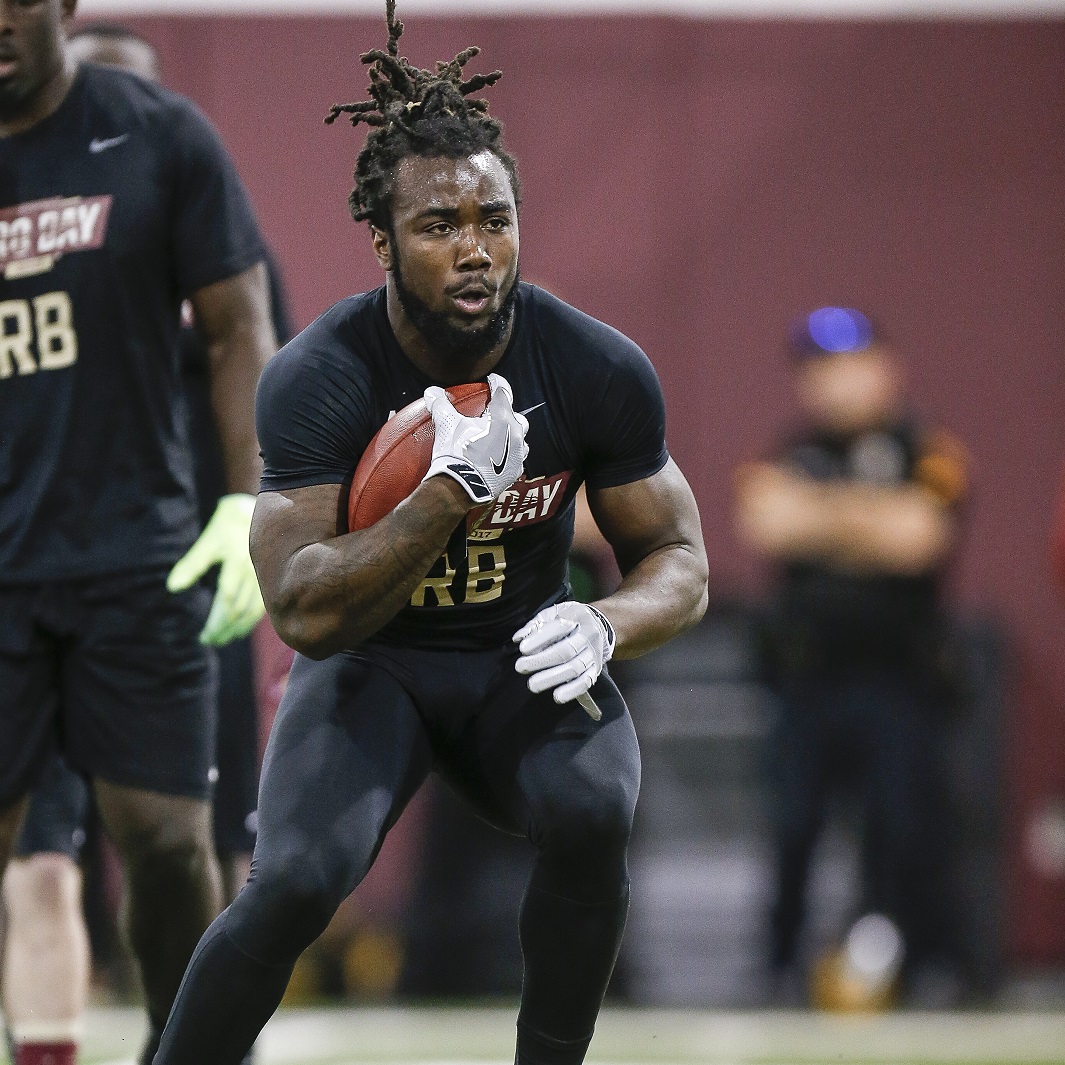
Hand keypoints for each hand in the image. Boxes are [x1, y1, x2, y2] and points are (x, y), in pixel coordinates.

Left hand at [167, 493, 264, 645]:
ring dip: (239, 628)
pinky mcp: (270, 578)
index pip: (226, 601)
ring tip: (225, 638)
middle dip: (225, 629)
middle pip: (240, 610)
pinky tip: (241, 626)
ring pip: (254, 611)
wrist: (260, 510)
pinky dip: (251, 619)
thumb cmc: (229, 524)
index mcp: (237, 563)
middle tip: (211, 641)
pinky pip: (262, 605)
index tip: (204, 636)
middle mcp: (253, 572)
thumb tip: (173, 587)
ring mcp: (265, 576)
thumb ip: (192, 564)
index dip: (216, 622)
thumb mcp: (209, 540)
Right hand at [423, 372, 528, 504]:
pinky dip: (509, 456)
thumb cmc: (456, 453)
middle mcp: (515, 434)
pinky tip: (498, 458)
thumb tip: (432, 391)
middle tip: (493, 414)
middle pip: (517, 417)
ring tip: (498, 437)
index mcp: (502, 418)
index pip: (504, 392)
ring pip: (520, 440)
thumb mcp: (446, 425)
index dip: (497, 383)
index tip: (492, 381)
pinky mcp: (515, 473)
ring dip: (511, 436)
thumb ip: (441, 405)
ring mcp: (518, 455)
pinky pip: (516, 460)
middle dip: (507, 413)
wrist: (461, 488)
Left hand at [513, 601, 615, 705]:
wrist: (601, 625)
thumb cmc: (571, 619)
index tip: (523, 649)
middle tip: (520, 667)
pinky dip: (572, 691)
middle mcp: (588, 636)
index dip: (540, 639)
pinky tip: (557, 696)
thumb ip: (536, 624)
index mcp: (577, 618)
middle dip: (541, 661)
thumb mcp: (554, 613)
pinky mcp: (596, 669)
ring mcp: (593, 654)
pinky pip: (586, 681)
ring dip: (552, 678)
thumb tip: (519, 638)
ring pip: (575, 668)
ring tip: (533, 684)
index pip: (558, 627)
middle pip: (565, 651)